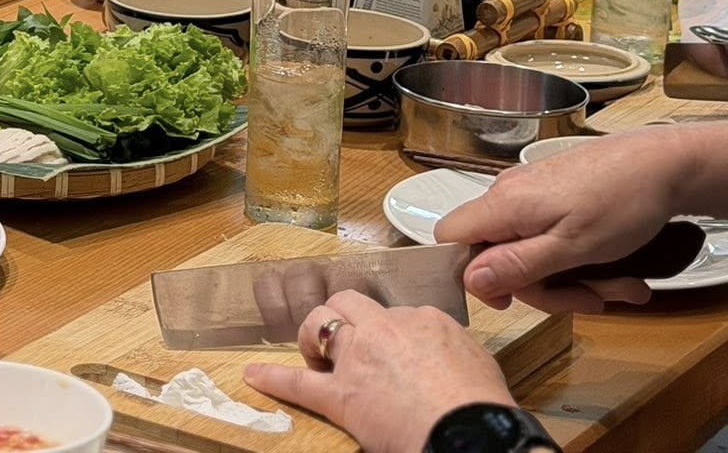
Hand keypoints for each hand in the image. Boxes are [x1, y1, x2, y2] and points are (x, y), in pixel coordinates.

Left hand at [244, 292, 513, 452]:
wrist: (471, 434)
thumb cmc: (483, 407)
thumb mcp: (477, 361)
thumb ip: (450, 346)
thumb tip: (440, 353)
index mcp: (423, 320)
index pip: (397, 313)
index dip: (391, 332)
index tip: (395, 349)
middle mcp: (385, 329)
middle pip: (349, 304)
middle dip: (342, 317)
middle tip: (346, 341)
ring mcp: (358, 359)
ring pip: (320, 324)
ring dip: (312, 336)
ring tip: (313, 353)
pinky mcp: (342, 394)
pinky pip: (300, 383)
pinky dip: (274, 378)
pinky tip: (253, 375)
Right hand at [434, 125, 702, 310]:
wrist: (662, 163)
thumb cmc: (622, 202)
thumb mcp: (573, 247)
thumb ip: (518, 264)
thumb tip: (469, 280)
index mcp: (503, 205)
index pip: (450, 239)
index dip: (472, 275)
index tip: (512, 299)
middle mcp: (508, 195)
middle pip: (497, 253)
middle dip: (545, 286)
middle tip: (593, 299)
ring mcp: (530, 194)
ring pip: (528, 249)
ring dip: (572, 278)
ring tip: (622, 287)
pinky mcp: (551, 194)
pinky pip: (547, 236)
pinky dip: (577, 259)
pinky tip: (616, 269)